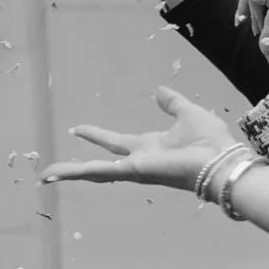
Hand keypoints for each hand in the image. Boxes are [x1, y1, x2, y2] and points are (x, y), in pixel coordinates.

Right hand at [47, 87, 246, 193]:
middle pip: (99, 164)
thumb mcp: (187, 113)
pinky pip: (100, 172)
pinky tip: (58, 174)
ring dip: (70, 173)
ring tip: (46, 176)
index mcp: (149, 148)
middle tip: (52, 169)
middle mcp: (137, 161)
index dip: (97, 137)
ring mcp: (133, 169)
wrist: (221, 160)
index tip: (78, 129)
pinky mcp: (133, 172)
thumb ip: (172, 104)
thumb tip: (159, 91)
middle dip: (76, 166)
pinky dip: (78, 173)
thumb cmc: (210, 141)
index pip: (115, 142)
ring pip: (95, 172)